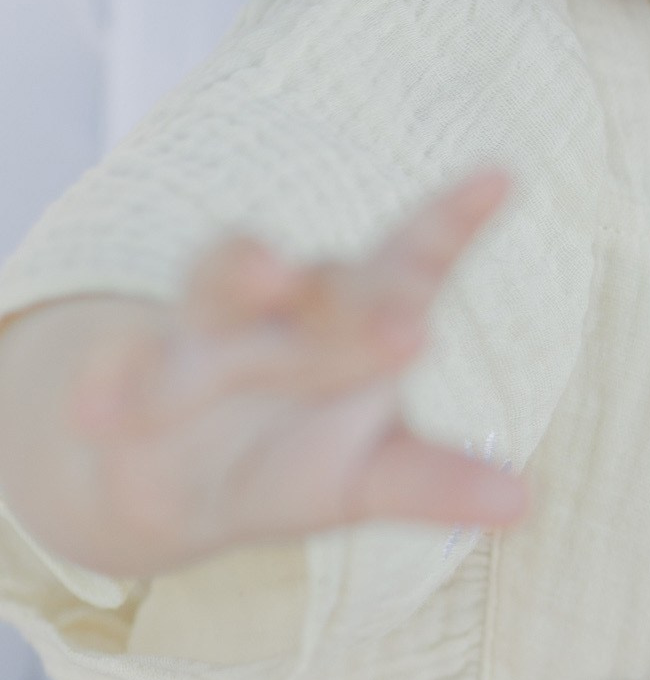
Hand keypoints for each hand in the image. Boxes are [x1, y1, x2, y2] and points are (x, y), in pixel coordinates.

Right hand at [0, 174, 527, 581]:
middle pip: (332, 284)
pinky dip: (111, 385)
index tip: (501, 175)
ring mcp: (209, 330)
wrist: (179, 479)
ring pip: (223, 288)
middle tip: (412, 326)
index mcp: (362, 320)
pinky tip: (97, 411)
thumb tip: (522, 504)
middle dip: (364, 297)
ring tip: (269, 268)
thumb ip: (437, 484)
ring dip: (244, 271)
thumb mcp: (373, 478)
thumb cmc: (303, 458)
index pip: (415, 264)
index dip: (453, 223)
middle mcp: (290, 308)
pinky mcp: (131, 370)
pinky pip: (121, 369)